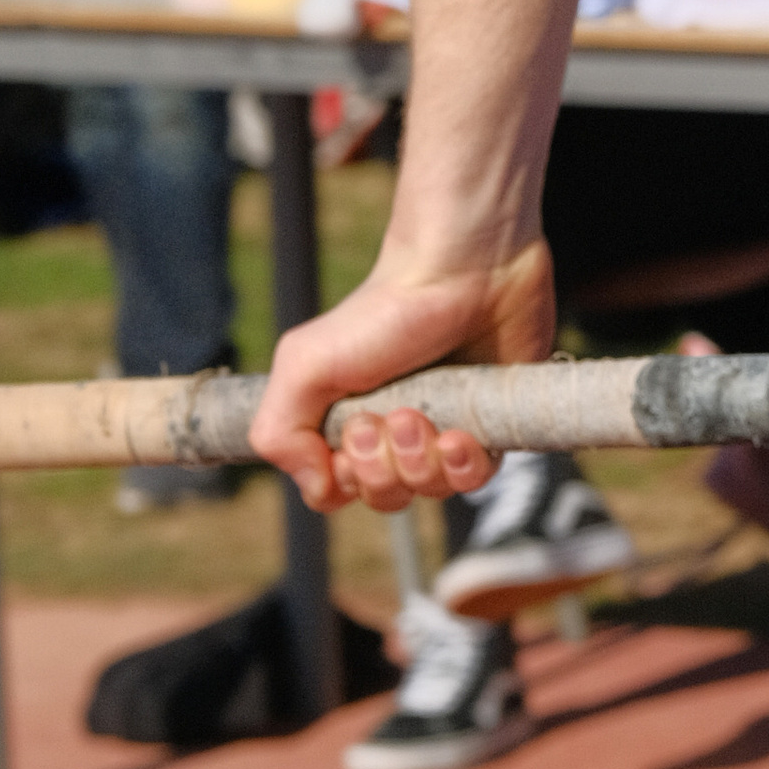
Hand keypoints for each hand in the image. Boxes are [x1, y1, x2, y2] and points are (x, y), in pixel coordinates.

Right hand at [252, 239, 557, 513]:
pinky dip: (465, 467)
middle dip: (384, 466)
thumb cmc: (383, 312)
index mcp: (344, 419)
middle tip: (392, 414)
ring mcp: (442, 429)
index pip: (334, 491)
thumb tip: (317, 487)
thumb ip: (280, 432)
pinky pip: (476, 480)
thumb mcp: (306, 364)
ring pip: (429, 492)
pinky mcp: (489, 425)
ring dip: (423, 463)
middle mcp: (392, 432)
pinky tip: (461, 434)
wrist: (466, 272)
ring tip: (422, 414)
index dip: (343, 477)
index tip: (356, 428)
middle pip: (382, 496)